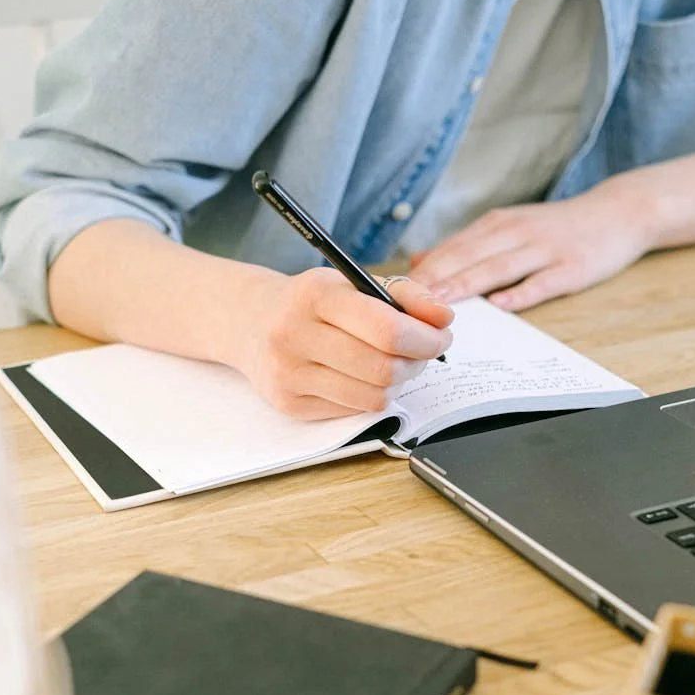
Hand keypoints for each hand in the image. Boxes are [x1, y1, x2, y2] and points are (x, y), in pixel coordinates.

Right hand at [234, 268, 452, 418]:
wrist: (250, 323)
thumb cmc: (312, 303)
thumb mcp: (352, 284)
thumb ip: (404, 295)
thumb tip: (444, 318)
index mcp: (315, 296)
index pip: (387, 329)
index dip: (426, 339)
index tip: (441, 337)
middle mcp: (295, 335)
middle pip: (384, 369)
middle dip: (417, 363)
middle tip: (422, 353)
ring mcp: (289, 374)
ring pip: (373, 397)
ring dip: (397, 383)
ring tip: (393, 364)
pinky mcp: (289, 404)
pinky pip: (354, 411)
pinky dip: (369, 395)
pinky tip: (361, 378)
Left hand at [410, 179, 655, 310]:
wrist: (619, 212)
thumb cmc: (558, 227)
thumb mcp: (509, 227)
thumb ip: (466, 245)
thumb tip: (420, 261)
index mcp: (499, 224)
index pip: (454, 247)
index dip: (425, 269)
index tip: (396, 290)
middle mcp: (518, 232)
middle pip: (470, 255)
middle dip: (437, 278)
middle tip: (407, 300)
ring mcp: (545, 250)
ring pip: (500, 267)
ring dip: (468, 284)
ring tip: (441, 302)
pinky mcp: (571, 267)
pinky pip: (542, 282)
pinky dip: (521, 293)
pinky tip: (501, 305)